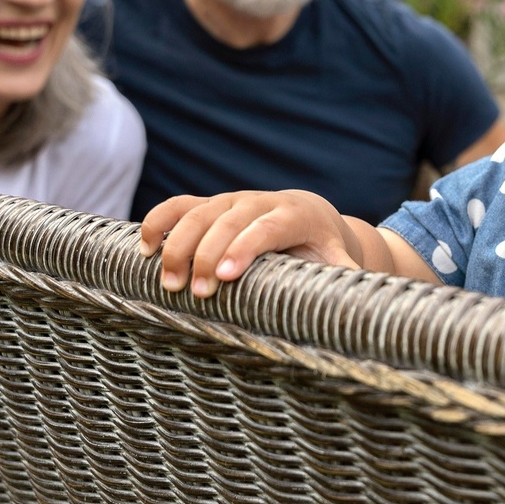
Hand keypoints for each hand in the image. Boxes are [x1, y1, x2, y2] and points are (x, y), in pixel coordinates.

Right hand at [139, 190, 362, 297]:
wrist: (313, 217)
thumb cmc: (323, 248)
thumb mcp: (337, 262)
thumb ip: (342, 279)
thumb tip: (360, 303)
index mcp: (294, 214)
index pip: (265, 228)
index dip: (244, 249)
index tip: (225, 278)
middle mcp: (259, 201)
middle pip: (226, 222)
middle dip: (207, 256)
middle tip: (196, 294)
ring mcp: (230, 200)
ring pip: (198, 213)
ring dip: (177, 245)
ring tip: (167, 282)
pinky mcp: (210, 204)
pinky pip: (178, 207)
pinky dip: (158, 222)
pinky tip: (144, 250)